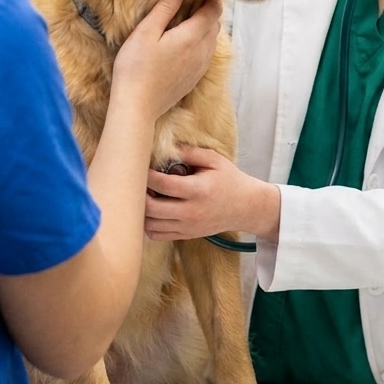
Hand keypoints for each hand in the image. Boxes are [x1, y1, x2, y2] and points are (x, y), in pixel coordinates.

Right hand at [112, 0, 222, 120]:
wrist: (138, 107)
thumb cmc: (136, 67)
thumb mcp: (145, 32)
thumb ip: (165, 9)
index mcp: (192, 37)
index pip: (213, 12)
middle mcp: (202, 52)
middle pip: (215, 26)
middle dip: (208, 11)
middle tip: (193, 2)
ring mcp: (200, 68)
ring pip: (212, 42)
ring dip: (205, 29)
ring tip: (188, 21)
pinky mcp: (194, 80)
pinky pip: (205, 56)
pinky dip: (201, 45)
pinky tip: (185, 45)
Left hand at [145, 146, 280, 244]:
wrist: (245, 207)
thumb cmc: (229, 180)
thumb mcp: (214, 160)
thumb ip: (189, 152)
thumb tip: (165, 148)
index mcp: (198, 190)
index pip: (164, 185)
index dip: (148, 175)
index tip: (141, 166)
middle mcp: (191, 212)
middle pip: (151, 208)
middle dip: (139, 194)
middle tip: (138, 183)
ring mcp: (187, 227)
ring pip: (151, 224)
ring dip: (141, 211)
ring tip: (145, 196)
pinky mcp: (185, 235)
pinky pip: (157, 235)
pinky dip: (148, 224)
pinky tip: (151, 211)